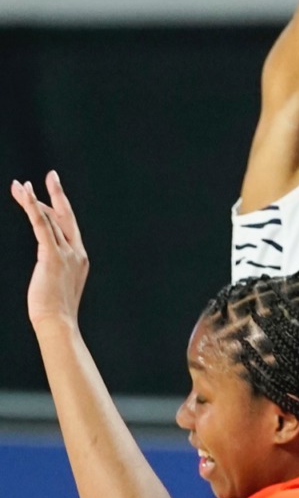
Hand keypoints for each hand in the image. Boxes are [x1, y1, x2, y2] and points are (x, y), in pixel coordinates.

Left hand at [11, 172, 88, 330]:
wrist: (58, 323)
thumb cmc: (54, 313)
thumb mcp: (56, 288)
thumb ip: (55, 273)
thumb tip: (47, 272)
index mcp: (79, 258)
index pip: (67, 228)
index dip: (56, 210)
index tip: (45, 198)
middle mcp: (76, 252)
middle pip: (65, 216)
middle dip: (57, 193)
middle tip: (50, 175)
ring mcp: (66, 253)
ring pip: (49, 218)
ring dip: (32, 199)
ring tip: (19, 185)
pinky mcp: (52, 256)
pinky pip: (41, 226)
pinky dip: (32, 208)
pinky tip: (24, 195)